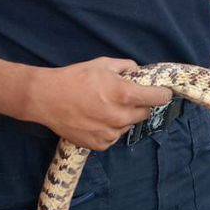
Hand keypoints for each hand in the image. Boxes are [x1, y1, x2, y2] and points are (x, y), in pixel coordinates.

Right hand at [23, 58, 171, 150]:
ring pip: (128, 125)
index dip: (162, 94)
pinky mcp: (100, 145)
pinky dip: (110, 129)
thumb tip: (139, 73)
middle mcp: (120, 117)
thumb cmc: (75, 78)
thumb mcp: (103, 64)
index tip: (162, 93)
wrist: (47, 98)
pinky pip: (114, 137)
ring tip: (104, 107)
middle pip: (144, 113)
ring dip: (124, 117)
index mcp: (124, 95)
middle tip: (125, 97)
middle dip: (140, 104)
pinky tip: (96, 119)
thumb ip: (126, 67)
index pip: (158, 98)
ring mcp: (110, 133)